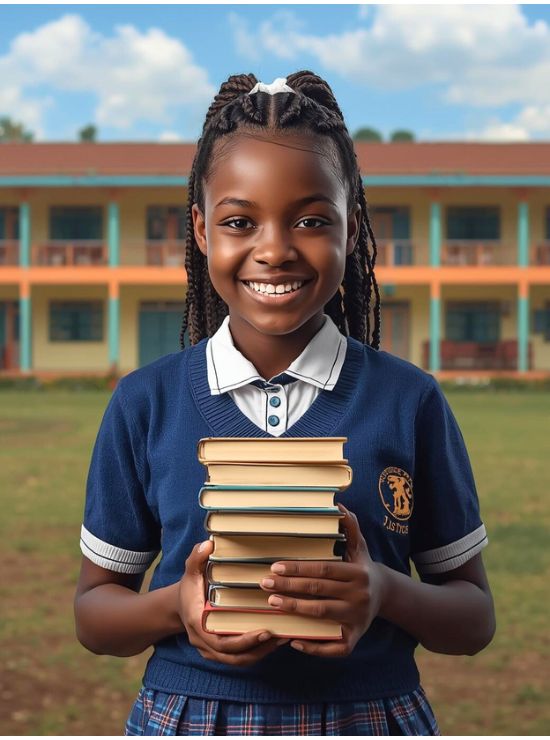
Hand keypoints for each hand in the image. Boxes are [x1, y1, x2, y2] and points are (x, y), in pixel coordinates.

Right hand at [178, 539, 288, 666]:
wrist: (178, 605)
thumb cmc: (189, 587)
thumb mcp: (191, 571)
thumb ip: (197, 557)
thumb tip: (208, 544)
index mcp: (198, 623)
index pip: (221, 641)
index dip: (244, 641)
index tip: (265, 631)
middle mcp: (203, 641)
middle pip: (232, 656)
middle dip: (256, 648)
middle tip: (278, 636)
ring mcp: (209, 650)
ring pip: (236, 661)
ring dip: (259, 653)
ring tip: (280, 640)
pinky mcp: (217, 652)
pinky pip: (237, 659)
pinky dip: (254, 653)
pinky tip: (271, 642)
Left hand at [258, 503, 386, 656]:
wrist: (385, 595)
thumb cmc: (363, 568)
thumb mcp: (359, 547)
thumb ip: (350, 527)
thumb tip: (339, 506)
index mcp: (358, 573)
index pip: (324, 570)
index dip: (299, 568)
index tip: (276, 567)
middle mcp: (358, 596)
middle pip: (318, 591)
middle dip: (289, 587)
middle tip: (265, 583)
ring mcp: (357, 619)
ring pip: (321, 615)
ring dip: (295, 609)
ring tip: (272, 602)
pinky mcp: (355, 638)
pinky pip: (334, 647)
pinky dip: (314, 647)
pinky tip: (294, 639)